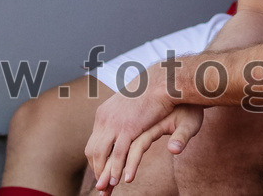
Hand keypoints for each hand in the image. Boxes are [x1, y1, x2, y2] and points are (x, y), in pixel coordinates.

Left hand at [84, 65, 183, 191]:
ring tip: (108, 190)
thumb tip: (128, 127)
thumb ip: (131, 119)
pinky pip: (119, 153)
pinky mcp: (129, 127)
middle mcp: (105, 118)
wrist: (168, 78)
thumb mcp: (138, 108)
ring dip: (105, 174)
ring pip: (103, 155)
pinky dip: (118, 168)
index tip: (102, 174)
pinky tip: (123, 180)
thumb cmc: (159, 93)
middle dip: (98, 172)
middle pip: (94, 151)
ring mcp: (115, 123)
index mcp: (106, 112)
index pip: (95, 142)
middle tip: (102, 190)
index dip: (97, 160)